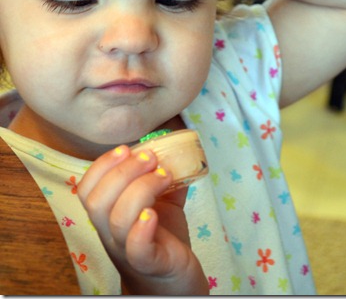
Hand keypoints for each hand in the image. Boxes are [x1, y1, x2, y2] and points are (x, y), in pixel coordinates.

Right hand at [78, 145, 207, 294]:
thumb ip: (163, 176)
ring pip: (117, 219)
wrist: (174, 281)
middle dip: (124, 171)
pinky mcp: (150, 263)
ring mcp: (127, 250)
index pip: (86, 190)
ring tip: (164, 176)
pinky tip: (154, 213)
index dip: (101, 165)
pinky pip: (136, 248)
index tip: (126, 149)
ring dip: (141, 188)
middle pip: (98, 202)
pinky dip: (142, 227)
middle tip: (150, 159)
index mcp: (107, 215)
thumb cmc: (162, 237)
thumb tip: (174, 149)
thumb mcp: (161, 200)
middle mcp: (110, 234)